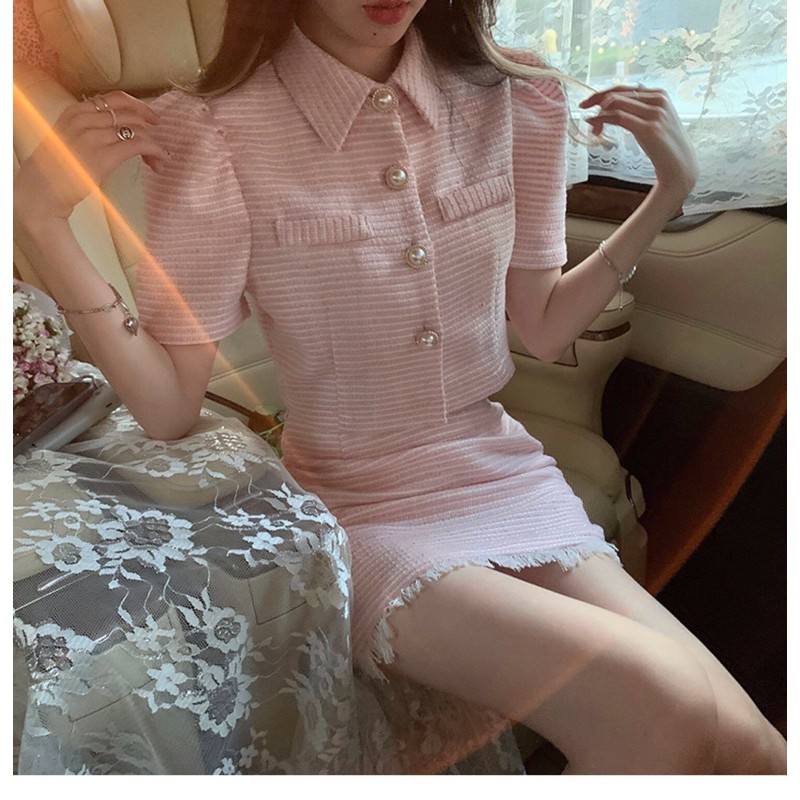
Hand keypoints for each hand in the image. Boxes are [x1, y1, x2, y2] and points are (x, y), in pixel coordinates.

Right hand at [14, 91, 167, 221]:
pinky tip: (161, 160)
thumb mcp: (67, 139)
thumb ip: (88, 130)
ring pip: (138, 130)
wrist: (41, 192)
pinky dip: (155, 151)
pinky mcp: (104, 157)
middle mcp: (84, 120)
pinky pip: (139, 146)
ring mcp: (93, 137)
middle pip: (130, 114)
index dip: (139, 107)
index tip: (151, 119)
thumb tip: (117, 130)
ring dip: (155, 145)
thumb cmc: (54, 170)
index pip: (115, 99)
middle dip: (149, 129)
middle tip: (158, 146)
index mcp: (75, 112)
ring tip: (160, 160)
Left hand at [579, 85, 698, 202]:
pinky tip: (596, 129)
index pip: (624, 87)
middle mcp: (658, 99)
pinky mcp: (650, 128)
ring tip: (592, 128)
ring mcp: (655, 113)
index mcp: (659, 94)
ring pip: (616, 104)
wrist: (680, 166)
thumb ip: (637, 110)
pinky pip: (619, 118)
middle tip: (582, 109)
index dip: (602, 93)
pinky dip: (603, 121)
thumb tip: (609, 106)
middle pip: (618, 93)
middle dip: (596, 100)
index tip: (587, 102)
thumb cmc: (662, 146)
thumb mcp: (651, 121)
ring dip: (598, 115)